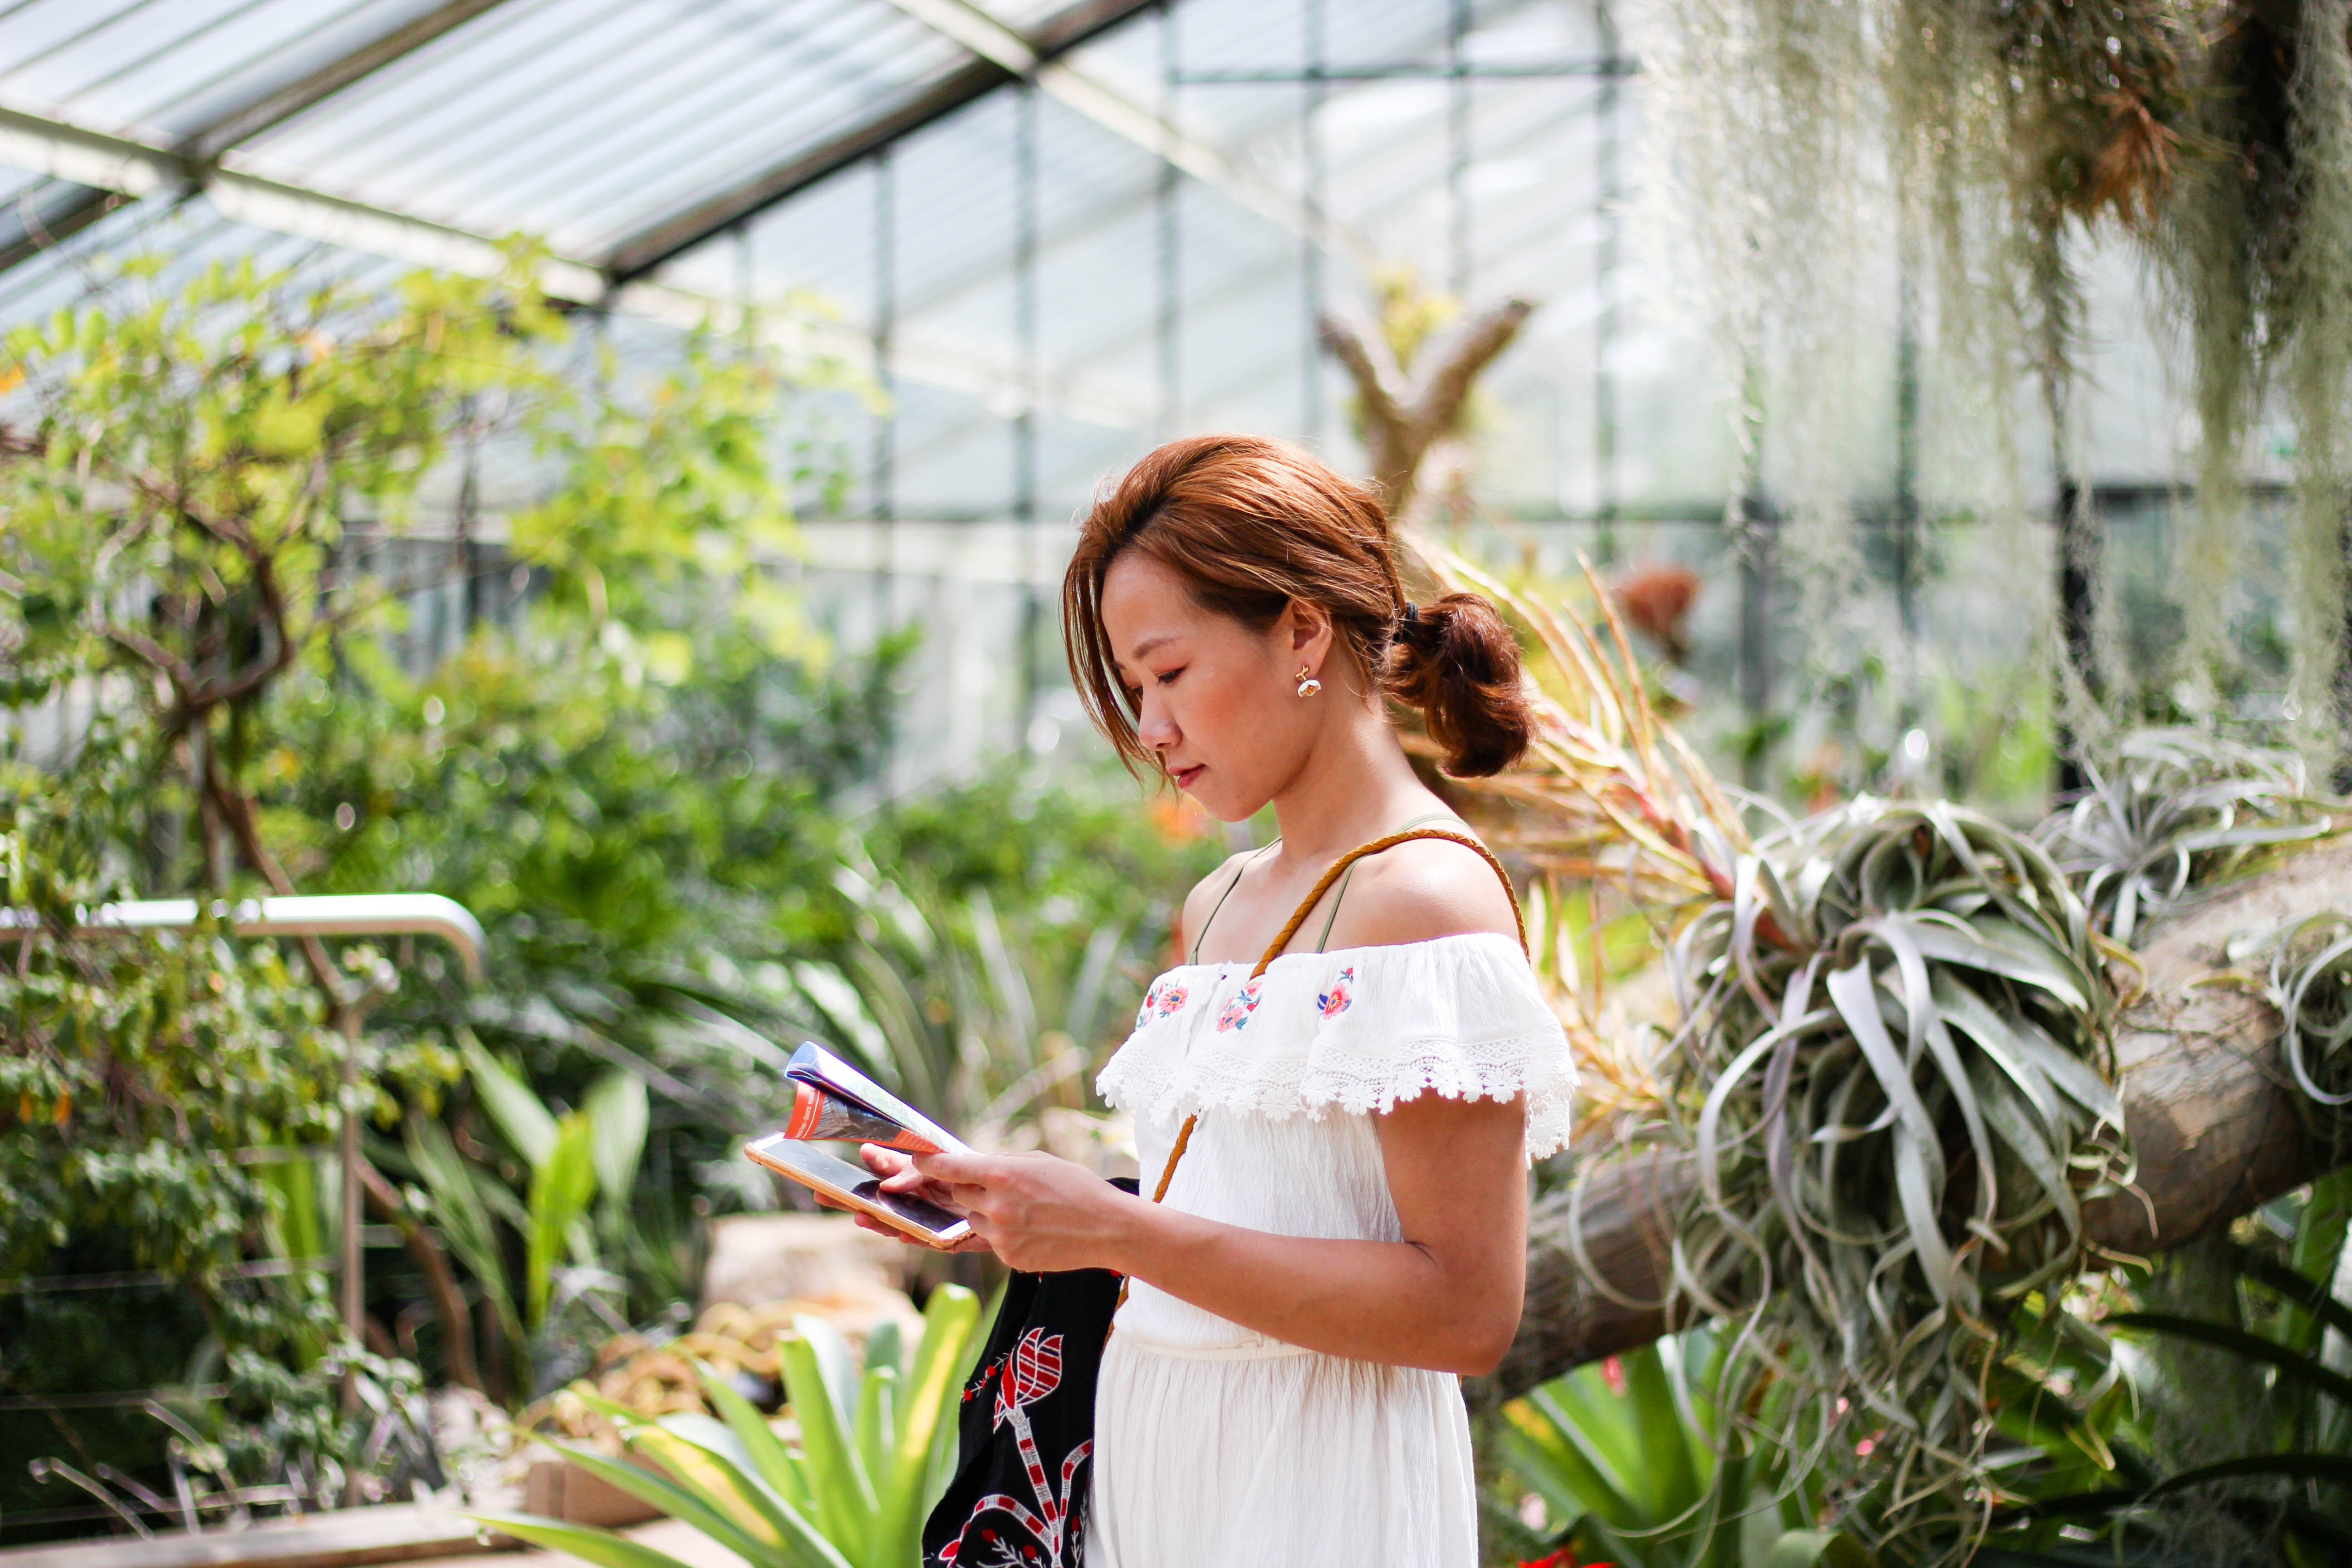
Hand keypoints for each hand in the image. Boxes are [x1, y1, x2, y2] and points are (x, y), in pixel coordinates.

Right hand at [819, 1145, 994, 1253]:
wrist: (1021, 1205)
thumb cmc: (988, 1177)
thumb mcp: (954, 1165)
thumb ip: (923, 1168)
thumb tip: (890, 1178)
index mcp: (923, 1176)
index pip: (891, 1169)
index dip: (874, 1165)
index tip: (859, 1154)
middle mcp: (922, 1199)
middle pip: (882, 1200)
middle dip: (854, 1197)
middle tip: (823, 1193)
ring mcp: (932, 1220)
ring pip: (898, 1222)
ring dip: (878, 1220)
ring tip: (859, 1217)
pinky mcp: (949, 1238)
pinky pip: (927, 1239)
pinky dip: (912, 1236)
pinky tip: (899, 1233)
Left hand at [909, 1148, 1142, 1272]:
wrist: (1107, 1227)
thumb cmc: (1077, 1187)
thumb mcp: (1038, 1162)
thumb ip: (1001, 1164)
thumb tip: (972, 1166)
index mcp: (1001, 1175)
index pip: (946, 1167)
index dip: (926, 1163)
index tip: (915, 1160)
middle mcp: (995, 1206)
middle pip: (958, 1194)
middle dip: (970, 1189)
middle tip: (999, 1187)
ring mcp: (1001, 1235)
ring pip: (973, 1220)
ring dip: (988, 1213)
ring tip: (1025, 1210)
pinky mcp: (1008, 1257)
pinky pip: (991, 1242)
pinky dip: (1004, 1234)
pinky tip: (1033, 1229)